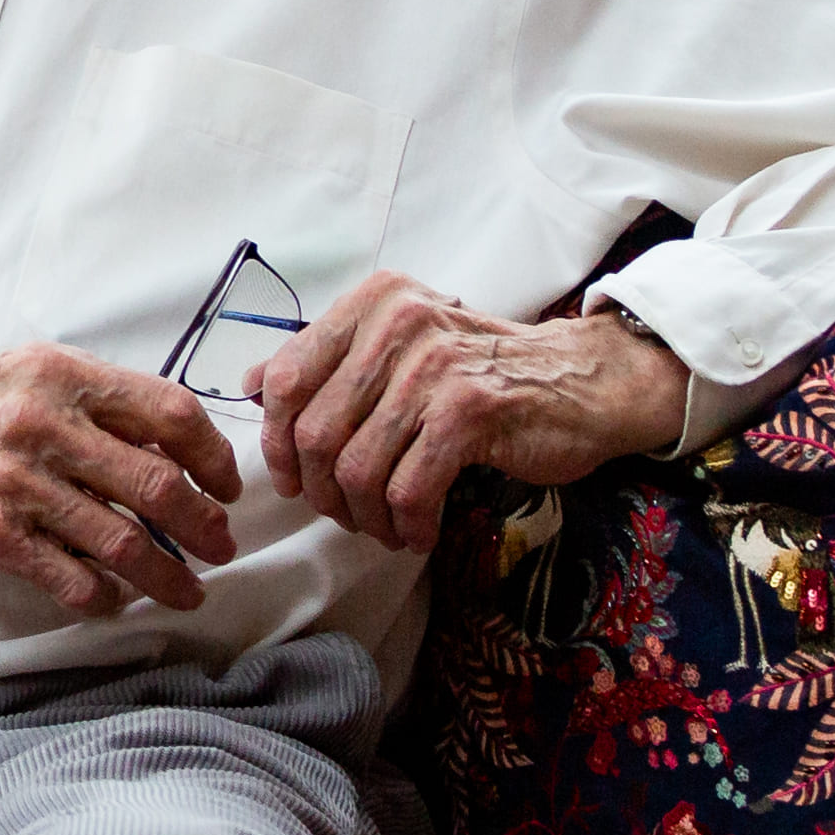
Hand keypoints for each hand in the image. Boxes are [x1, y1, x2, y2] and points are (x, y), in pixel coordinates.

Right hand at [0, 345, 242, 617]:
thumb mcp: (9, 370)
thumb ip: (81, 397)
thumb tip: (160, 434)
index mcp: (56, 372)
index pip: (169, 411)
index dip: (214, 454)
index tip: (226, 482)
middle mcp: (40, 423)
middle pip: (160, 482)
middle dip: (206, 524)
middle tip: (222, 545)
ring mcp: (11, 482)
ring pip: (124, 541)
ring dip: (169, 573)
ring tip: (188, 588)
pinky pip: (68, 578)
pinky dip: (104, 597)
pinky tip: (115, 601)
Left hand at [251, 273, 689, 554]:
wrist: (583, 381)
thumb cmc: (485, 371)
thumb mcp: (403, 344)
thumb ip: (331, 360)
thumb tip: (252, 385)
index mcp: (374, 302)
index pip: (287, 377)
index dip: (278, 441)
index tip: (294, 479)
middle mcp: (398, 323)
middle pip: (316, 433)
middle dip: (322, 492)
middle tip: (345, 515)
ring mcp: (434, 367)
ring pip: (356, 468)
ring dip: (364, 516)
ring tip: (384, 527)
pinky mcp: (469, 411)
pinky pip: (408, 490)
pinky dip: (406, 524)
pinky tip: (418, 532)